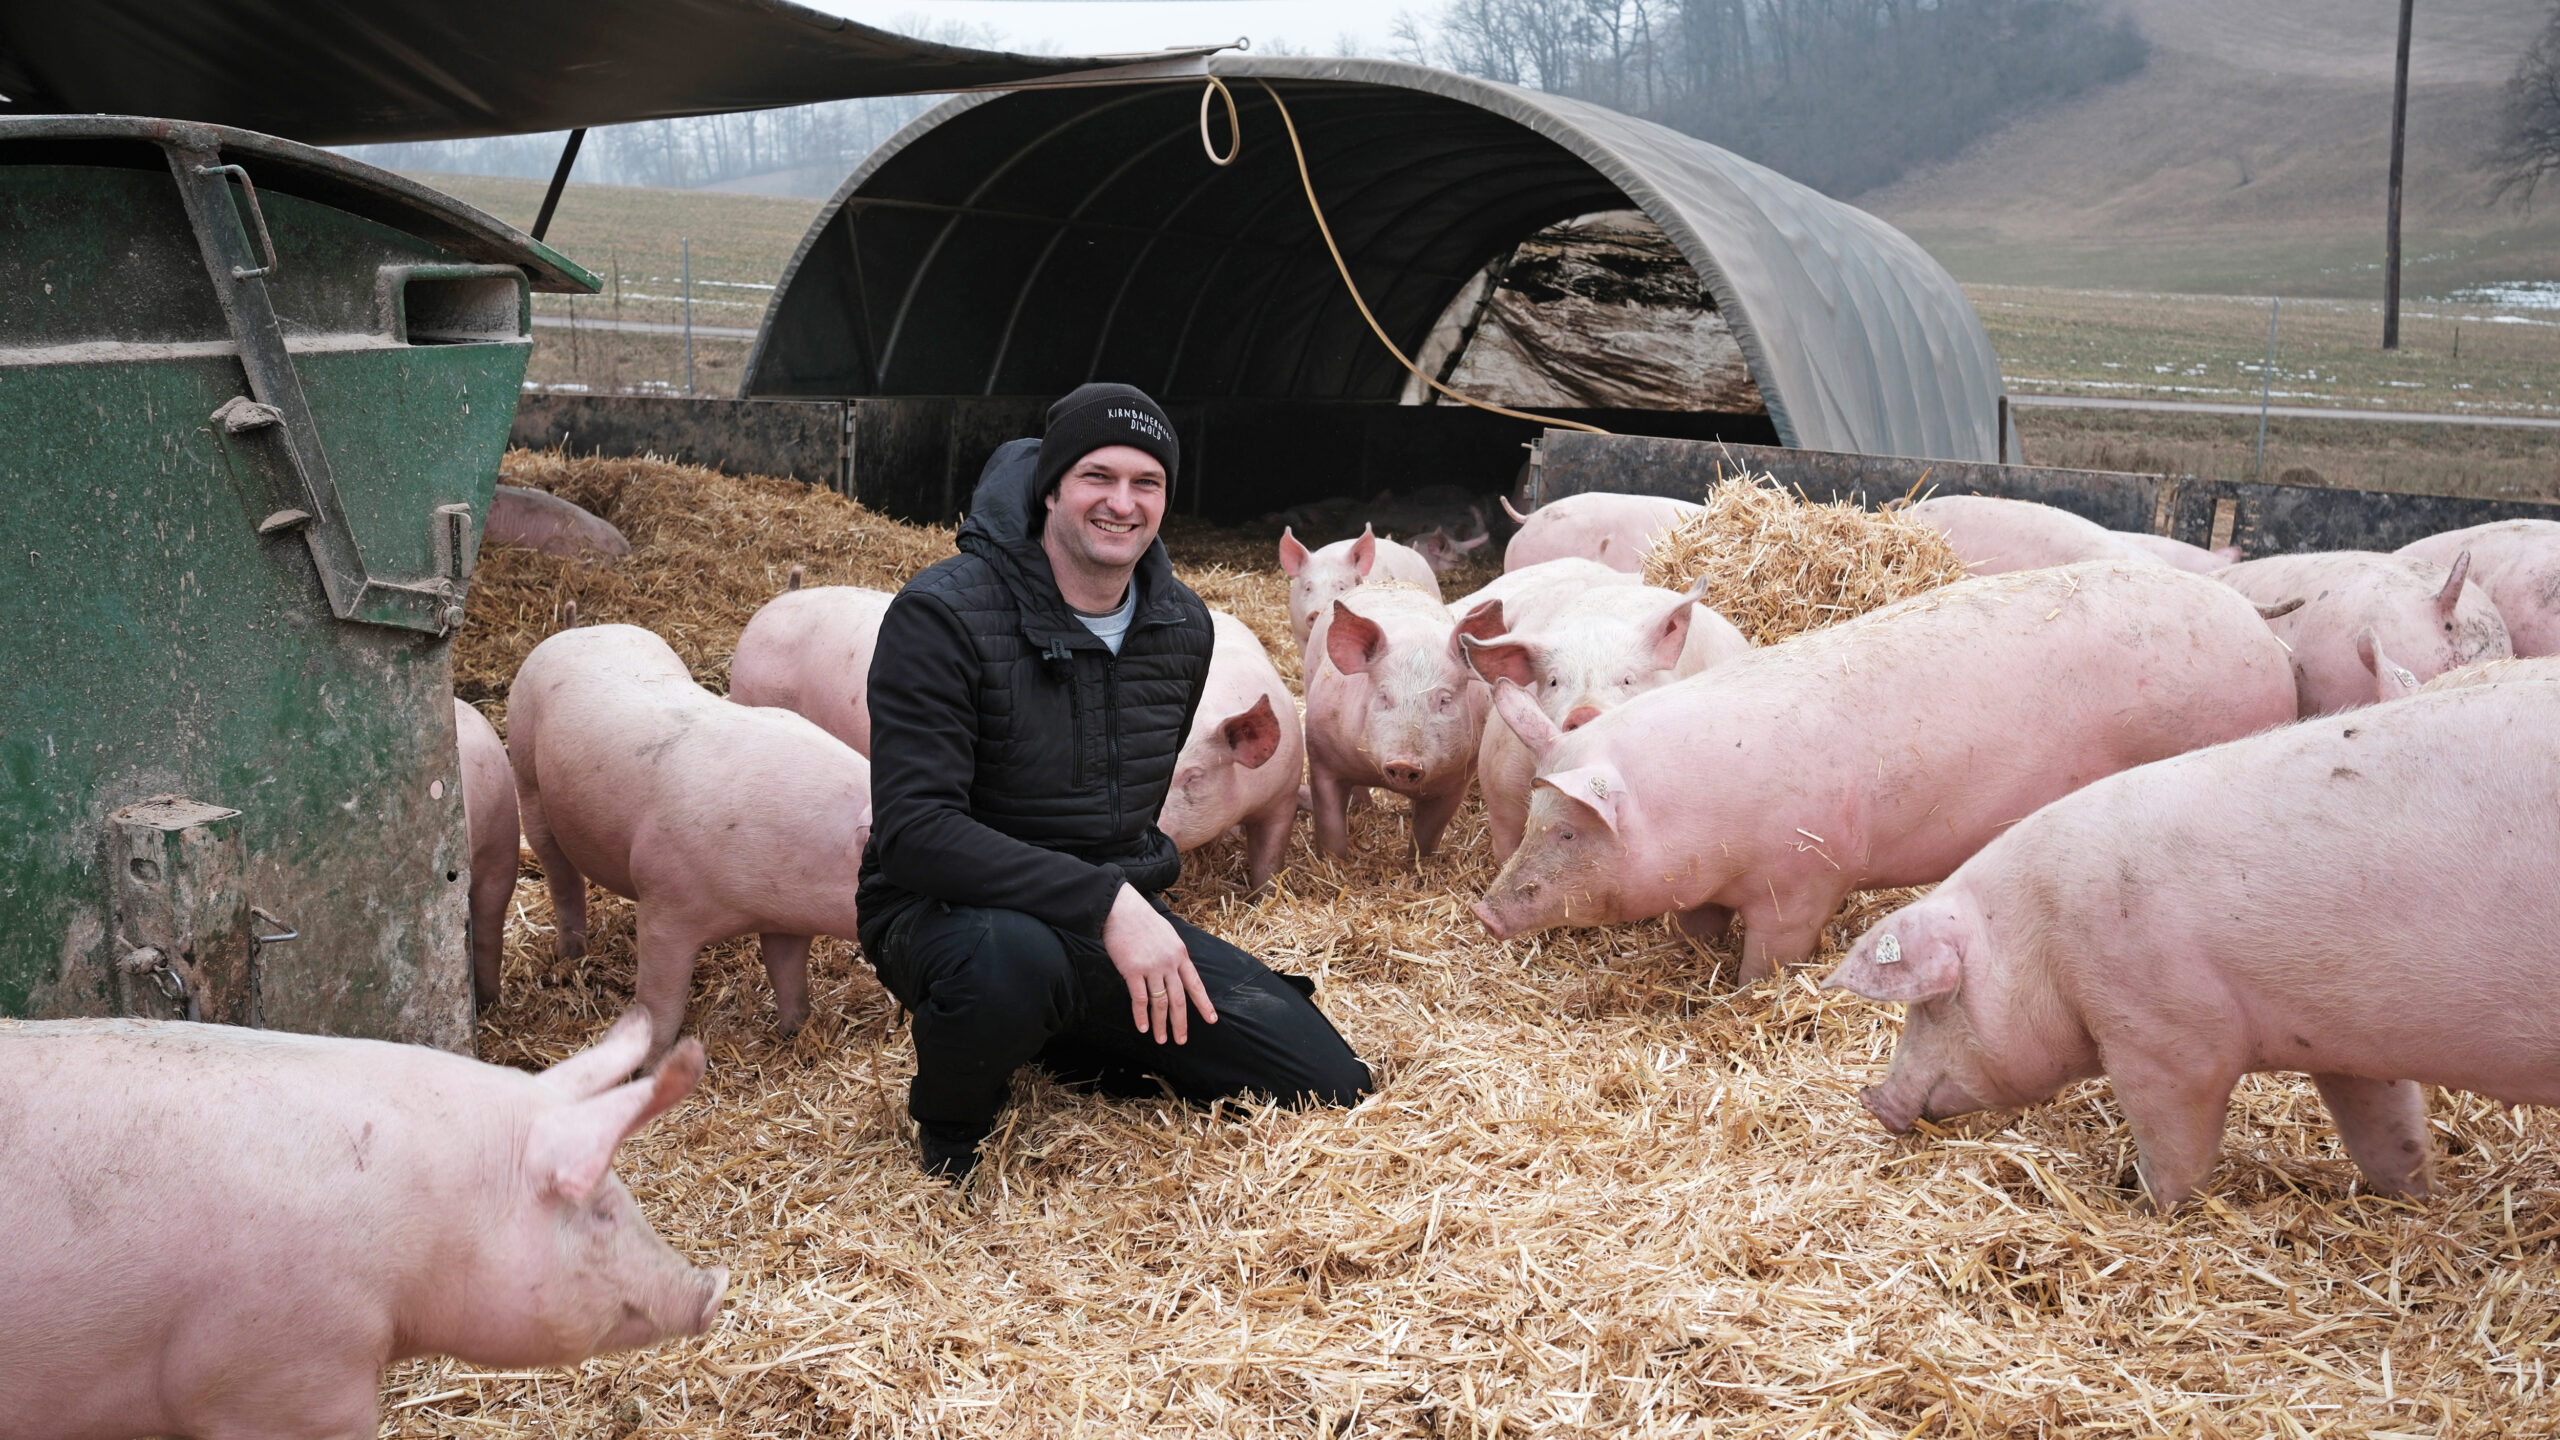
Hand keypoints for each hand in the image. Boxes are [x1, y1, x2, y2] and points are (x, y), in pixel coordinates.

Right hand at [1102, 884, 1217, 1044]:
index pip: (1195, 984)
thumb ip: (1173, 955)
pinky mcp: (1133, 970)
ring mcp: (1151, 967)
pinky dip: (1141, 1015)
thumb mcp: (1168, 935)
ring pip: (1160, 1003)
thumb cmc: (1142, 921)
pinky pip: (1139, 998)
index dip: (1204, 1004)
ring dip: (1160, 1024)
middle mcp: (1169, 963)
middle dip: (1181, 1022)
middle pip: (1179, 999)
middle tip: (1181, 1040)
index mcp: (1180, 954)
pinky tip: (1142, 1027)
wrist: (1121, 909)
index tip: (1212, 1020)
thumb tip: (1175, 973)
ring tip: (1161, 1039)